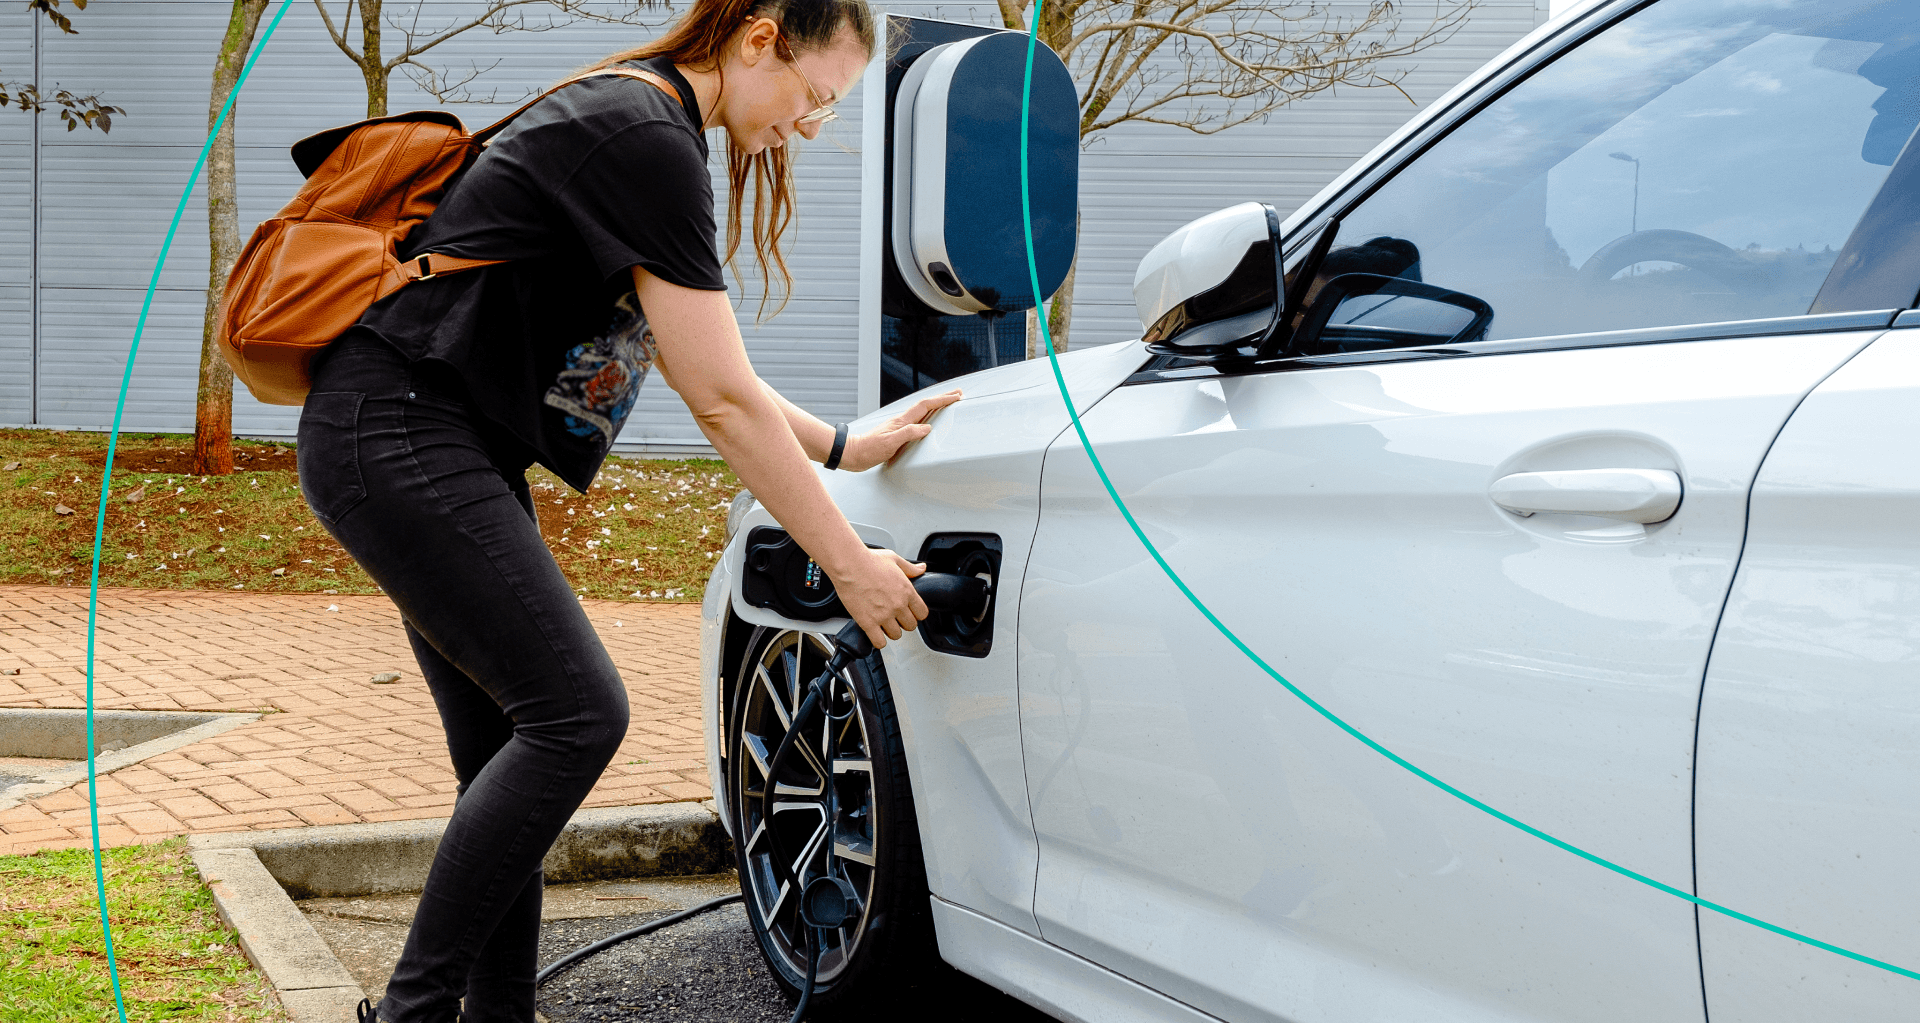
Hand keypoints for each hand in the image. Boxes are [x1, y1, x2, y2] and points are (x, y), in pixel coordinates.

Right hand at [831, 548, 928, 648]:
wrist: (849, 565)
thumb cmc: (869, 561)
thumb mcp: (895, 559)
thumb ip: (910, 568)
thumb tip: (922, 569)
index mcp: (907, 591)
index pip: (922, 613)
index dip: (916, 614)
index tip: (910, 612)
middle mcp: (898, 605)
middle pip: (911, 626)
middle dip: (904, 623)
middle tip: (895, 618)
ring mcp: (883, 616)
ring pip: (896, 635)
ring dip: (891, 631)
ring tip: (884, 625)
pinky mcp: (868, 622)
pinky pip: (879, 642)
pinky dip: (878, 641)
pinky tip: (875, 634)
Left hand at [837, 390, 962, 471]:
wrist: (853, 454)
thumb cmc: (869, 450)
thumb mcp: (890, 443)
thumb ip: (908, 433)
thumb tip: (927, 428)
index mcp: (902, 421)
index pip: (925, 406)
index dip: (941, 400)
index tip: (956, 397)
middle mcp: (902, 421)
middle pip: (925, 405)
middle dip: (942, 398)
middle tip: (958, 394)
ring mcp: (899, 426)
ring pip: (922, 412)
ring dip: (937, 406)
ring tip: (948, 403)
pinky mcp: (897, 434)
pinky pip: (918, 422)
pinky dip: (928, 417)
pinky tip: (930, 421)